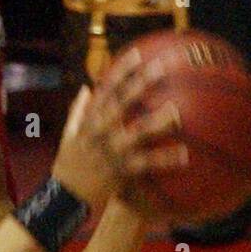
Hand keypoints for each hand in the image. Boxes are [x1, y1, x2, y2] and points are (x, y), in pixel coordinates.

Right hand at [51, 56, 188, 212]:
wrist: (65, 198)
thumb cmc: (69, 165)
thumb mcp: (68, 135)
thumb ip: (77, 111)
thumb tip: (86, 88)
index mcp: (89, 121)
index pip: (105, 89)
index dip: (121, 71)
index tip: (138, 53)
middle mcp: (99, 132)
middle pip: (122, 103)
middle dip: (141, 84)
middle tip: (162, 68)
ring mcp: (110, 151)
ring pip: (136, 133)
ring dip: (157, 121)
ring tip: (177, 112)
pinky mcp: (119, 172)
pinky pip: (146, 164)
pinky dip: (165, 160)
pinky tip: (184, 155)